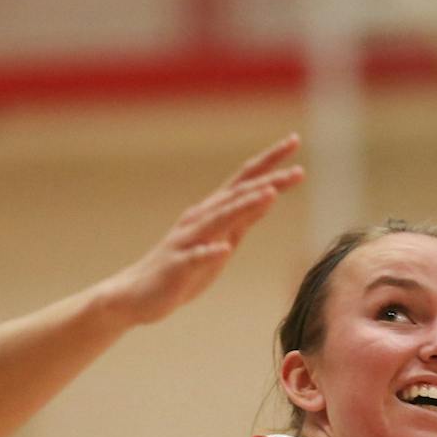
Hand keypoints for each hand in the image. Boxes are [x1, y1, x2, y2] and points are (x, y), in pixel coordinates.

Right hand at [98, 135, 304, 326]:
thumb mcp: (221, 242)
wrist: (138, 295)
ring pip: (219, 220)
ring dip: (244, 207)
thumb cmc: (183, 269)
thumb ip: (243, 220)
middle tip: (299, 172)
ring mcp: (187, 242)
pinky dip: (209, 253)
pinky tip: (223, 250)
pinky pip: (194, 258)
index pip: (245, 180)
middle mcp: (200, 220)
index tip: (294, 140)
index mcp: (213, 212)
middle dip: (268, 182)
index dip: (270, 162)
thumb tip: (270, 196)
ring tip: (270, 196)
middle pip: (237, 195)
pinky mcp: (176, 267)